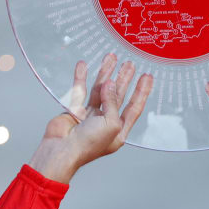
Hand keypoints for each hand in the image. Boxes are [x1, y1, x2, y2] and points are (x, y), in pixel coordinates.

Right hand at [29, 53, 153, 182]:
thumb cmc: (88, 145)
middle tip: (130, 65)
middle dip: (125, 79)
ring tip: (111, 58)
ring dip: (106, 74)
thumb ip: (113, 103)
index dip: (141, 92)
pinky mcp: (75, 111)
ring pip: (100, 90)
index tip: (147, 77)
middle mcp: (106, 122)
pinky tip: (83, 65)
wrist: (61, 150)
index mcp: (119, 130)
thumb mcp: (111, 124)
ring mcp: (90, 116)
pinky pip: (80, 90)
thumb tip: (110, 84)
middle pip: (118, 96)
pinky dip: (81, 77)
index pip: (134, 107)